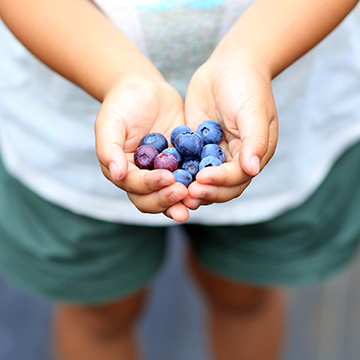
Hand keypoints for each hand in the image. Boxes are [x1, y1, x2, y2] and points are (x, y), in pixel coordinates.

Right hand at [95, 76, 189, 222]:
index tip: (166, 178)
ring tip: (197, 197)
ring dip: (183, 200)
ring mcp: (164, 173)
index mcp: (123, 172)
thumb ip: (109, 149)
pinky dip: (198, 183)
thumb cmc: (123, 103)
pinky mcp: (182, 164)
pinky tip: (211, 181)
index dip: (149, 185)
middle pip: (152, 200)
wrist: (146, 90)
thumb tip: (117, 174)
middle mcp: (143, 178)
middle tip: (183, 193)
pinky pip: (190, 178)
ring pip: (171, 195)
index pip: (135, 186)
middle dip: (167, 200)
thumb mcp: (110, 122)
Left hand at [183, 50, 277, 208]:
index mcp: (252, 155)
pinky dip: (179, 173)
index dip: (221, 182)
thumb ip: (255, 141)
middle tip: (186, 195)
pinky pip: (188, 164)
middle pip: (221, 186)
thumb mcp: (254, 111)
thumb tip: (253, 170)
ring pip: (203, 180)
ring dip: (191, 188)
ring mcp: (215, 155)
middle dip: (205, 192)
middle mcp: (234, 160)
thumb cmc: (247, 86)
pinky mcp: (197, 147)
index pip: (237, 178)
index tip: (202, 179)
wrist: (229, 66)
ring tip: (175, 192)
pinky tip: (165, 176)